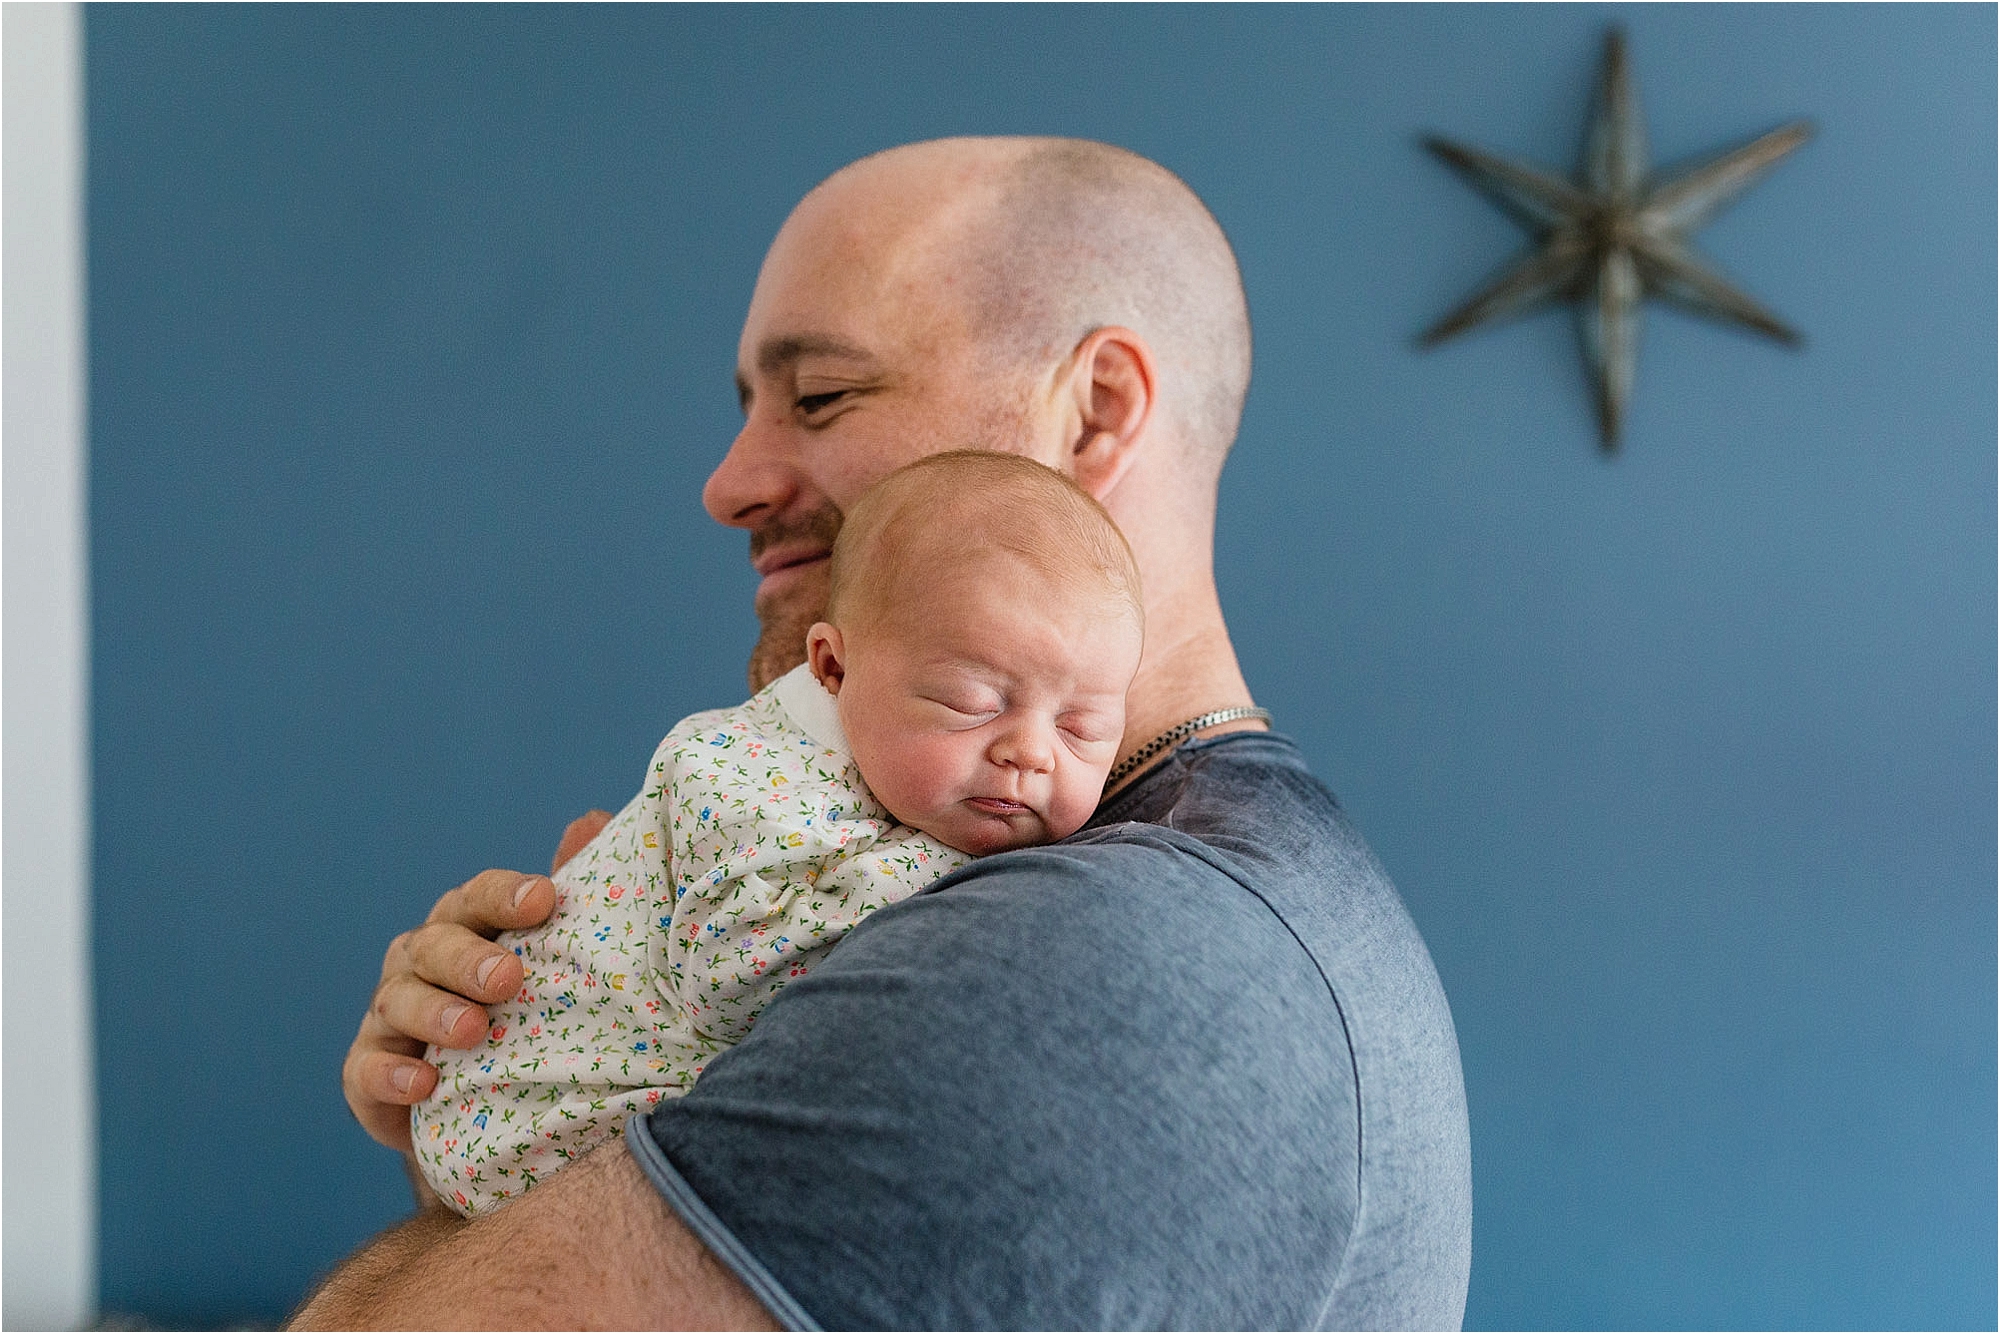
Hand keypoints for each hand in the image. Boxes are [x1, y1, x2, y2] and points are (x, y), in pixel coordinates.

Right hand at [342, 810, 612, 1151]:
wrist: (492, 1107)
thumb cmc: (528, 1015)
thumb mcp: (558, 961)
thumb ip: (575, 895)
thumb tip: (589, 820)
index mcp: (468, 927)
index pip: (480, 898)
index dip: (507, 896)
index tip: (545, 900)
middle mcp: (422, 961)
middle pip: (436, 944)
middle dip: (469, 958)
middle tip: (509, 978)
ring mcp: (390, 1015)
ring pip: (398, 999)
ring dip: (434, 1012)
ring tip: (475, 1030)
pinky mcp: (367, 1075)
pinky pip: (366, 1069)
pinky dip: (390, 1074)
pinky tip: (423, 1083)